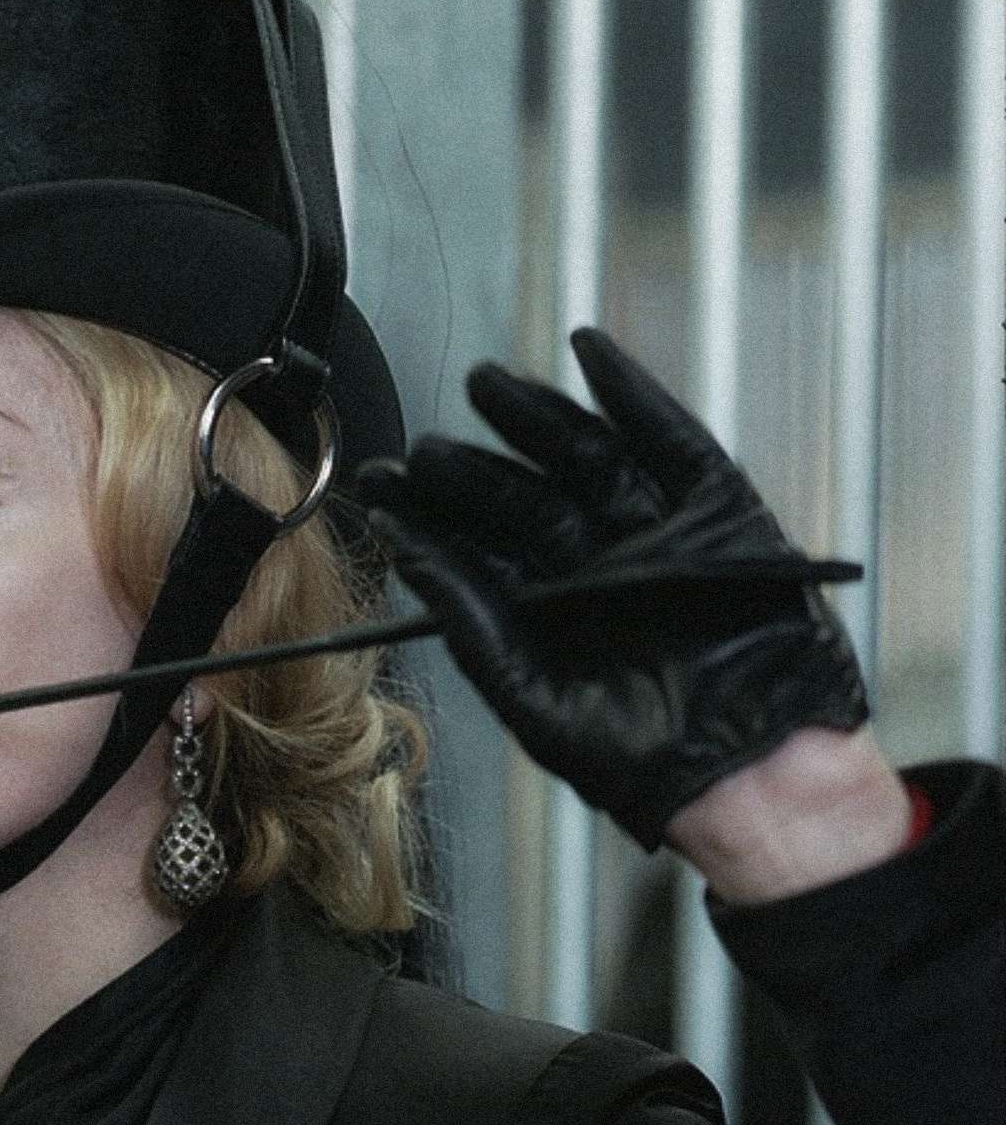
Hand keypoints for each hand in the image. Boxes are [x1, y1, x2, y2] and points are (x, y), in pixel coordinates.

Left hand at [355, 326, 870, 850]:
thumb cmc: (640, 760)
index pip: (479, 551)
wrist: (744, 770)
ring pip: (588, 458)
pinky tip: (590, 355)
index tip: (381, 482)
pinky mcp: (716, 514)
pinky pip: (672, 440)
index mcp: (551, 617)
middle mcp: (598, 570)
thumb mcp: (533, 695)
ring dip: (538, 416)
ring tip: (488, 385)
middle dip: (473, 467)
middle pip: (527, 499)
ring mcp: (656, 536)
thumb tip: (411, 557)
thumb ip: (473, 625)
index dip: (430, 515)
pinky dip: (633, 393)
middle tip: (425, 440)